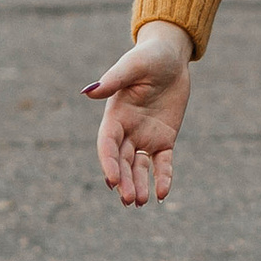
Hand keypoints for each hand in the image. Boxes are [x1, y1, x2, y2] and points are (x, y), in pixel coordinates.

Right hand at [87, 25, 192, 205]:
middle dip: (124, 180)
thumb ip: (114, 79)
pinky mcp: (164, 139)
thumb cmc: (150, 57)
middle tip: (130, 200)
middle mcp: (126, 129)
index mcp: (114, 114)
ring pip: (138, 166)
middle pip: (121, 160)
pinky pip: (162, 163)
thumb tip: (89, 92)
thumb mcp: (134, 65)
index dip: (108, 162)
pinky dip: (162, 177)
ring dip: (139, 184)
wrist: (171, 57)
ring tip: (142, 202)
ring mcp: (144, 136)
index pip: (107, 144)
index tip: (112, 180)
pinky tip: (163, 193)